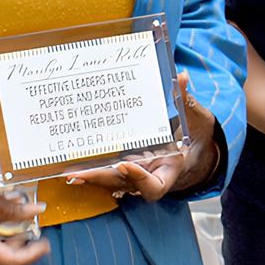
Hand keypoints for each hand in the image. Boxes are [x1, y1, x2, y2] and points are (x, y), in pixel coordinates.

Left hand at [65, 74, 222, 203]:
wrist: (192, 146)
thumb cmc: (195, 134)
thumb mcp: (195, 118)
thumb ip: (185, 102)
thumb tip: (182, 77)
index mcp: (169, 170)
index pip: (154, 186)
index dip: (140, 179)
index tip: (127, 165)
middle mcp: (149, 176)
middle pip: (123, 184)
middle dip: (101, 178)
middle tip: (78, 173)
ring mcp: (135, 174)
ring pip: (110, 180)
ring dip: (89, 176)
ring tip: (68, 169)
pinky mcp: (123, 167)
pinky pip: (106, 170)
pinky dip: (89, 168)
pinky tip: (70, 163)